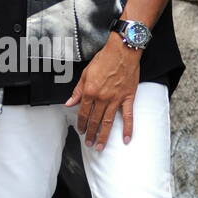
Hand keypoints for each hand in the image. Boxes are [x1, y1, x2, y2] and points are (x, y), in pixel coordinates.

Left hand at [66, 34, 141, 149]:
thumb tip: (69, 103)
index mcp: (90, 91)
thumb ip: (78, 90)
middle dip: (91, 134)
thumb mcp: (86, 73)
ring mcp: (116, 99)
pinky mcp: (128, 98)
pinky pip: (128, 116)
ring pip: (108, 122)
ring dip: (103, 136)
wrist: (123, 51)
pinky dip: (127, 129)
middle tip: (89, 144)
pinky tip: (125, 139)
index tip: (81, 131)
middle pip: (95, 120)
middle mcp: (102, 98)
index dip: (81, 123)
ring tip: (100, 147)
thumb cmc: (104, 59)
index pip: (84, 112)